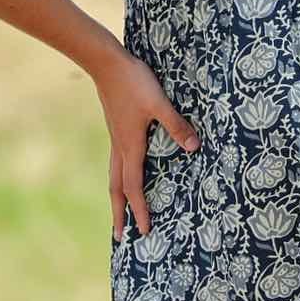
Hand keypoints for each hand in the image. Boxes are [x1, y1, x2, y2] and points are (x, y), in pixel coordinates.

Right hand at [93, 50, 200, 239]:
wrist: (106, 63)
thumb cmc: (133, 83)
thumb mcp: (159, 103)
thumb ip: (176, 125)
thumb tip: (193, 147)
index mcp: (131, 147)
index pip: (134, 187)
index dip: (140, 209)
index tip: (144, 230)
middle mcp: (120, 148)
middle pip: (117, 189)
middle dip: (120, 213)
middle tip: (120, 236)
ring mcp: (116, 140)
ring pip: (114, 177)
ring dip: (117, 198)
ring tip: (118, 213)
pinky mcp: (116, 130)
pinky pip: (116, 163)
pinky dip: (119, 179)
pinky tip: (124, 177)